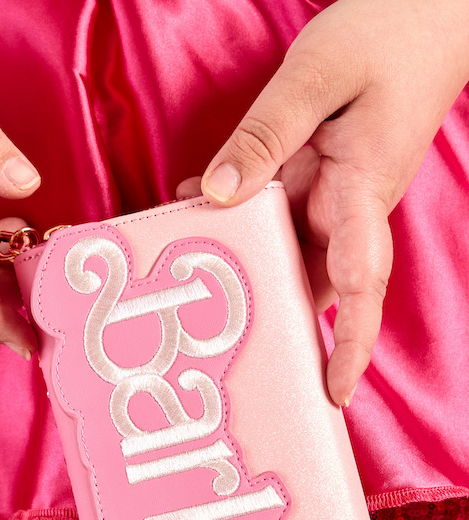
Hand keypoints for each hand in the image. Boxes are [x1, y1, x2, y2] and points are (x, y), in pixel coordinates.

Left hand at [196, 0, 468, 405]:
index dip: (351, 342)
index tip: (336, 390)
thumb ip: (264, 136)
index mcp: (365, 189)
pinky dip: (234, 220)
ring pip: (287, 256)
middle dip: (280, 327)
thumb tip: (215, 193)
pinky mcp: (317, 182)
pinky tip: (194, 205)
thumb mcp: (315, 77)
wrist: (422, 16)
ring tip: (191, 289)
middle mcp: (351, 208)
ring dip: (244, 272)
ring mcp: (333, 198)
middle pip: (317, 286)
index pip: (362, 280)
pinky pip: (272, 216)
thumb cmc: (386, 37)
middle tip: (233, 367)